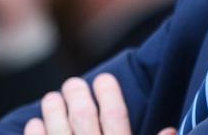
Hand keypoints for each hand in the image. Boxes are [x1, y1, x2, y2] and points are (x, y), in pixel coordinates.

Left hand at [23, 74, 174, 134]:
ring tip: (52, 98)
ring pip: (58, 129)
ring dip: (53, 110)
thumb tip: (171, 129)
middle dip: (77, 95)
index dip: (109, 93)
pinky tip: (36, 122)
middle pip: (83, 117)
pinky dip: (36, 133)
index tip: (104, 78)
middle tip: (74, 83)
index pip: (116, 115)